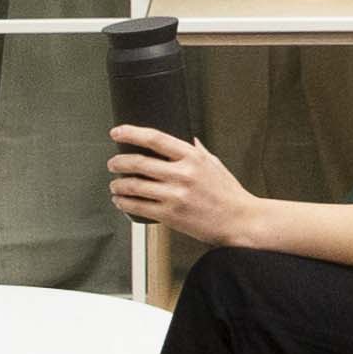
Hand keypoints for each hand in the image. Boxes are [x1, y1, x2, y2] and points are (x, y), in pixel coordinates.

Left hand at [108, 127, 259, 244]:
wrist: (240, 221)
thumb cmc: (229, 194)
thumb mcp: (215, 164)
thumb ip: (197, 151)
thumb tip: (187, 139)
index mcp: (192, 157)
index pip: (155, 139)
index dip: (132, 133)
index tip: (118, 132)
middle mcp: (183, 174)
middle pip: (139, 162)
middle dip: (119, 162)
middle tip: (112, 163)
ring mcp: (176, 195)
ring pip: (135, 186)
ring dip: (118, 185)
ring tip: (114, 185)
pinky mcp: (171, 215)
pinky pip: (139, 207)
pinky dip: (125, 203)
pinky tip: (121, 201)